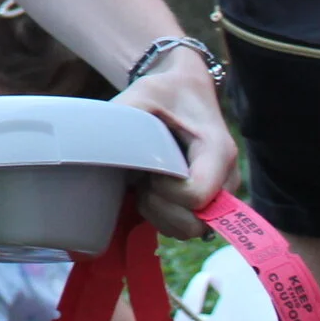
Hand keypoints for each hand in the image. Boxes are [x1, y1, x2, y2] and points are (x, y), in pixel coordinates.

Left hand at [112, 53, 235, 238]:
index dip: (165, 191)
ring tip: (145, 181)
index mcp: (218, 151)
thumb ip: (124, 116)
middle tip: (143, 178)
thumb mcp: (143, 93)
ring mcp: (220, 194)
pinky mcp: (208, 203)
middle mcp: (227, 179)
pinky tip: (151, 189)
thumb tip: (92, 141)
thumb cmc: (166, 91)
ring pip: (189, 230)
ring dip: (158, 213)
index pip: (196, 196)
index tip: (148, 168)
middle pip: (196, 223)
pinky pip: (185, 226)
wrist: (185, 90)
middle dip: (160, 207)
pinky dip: (162, 215)